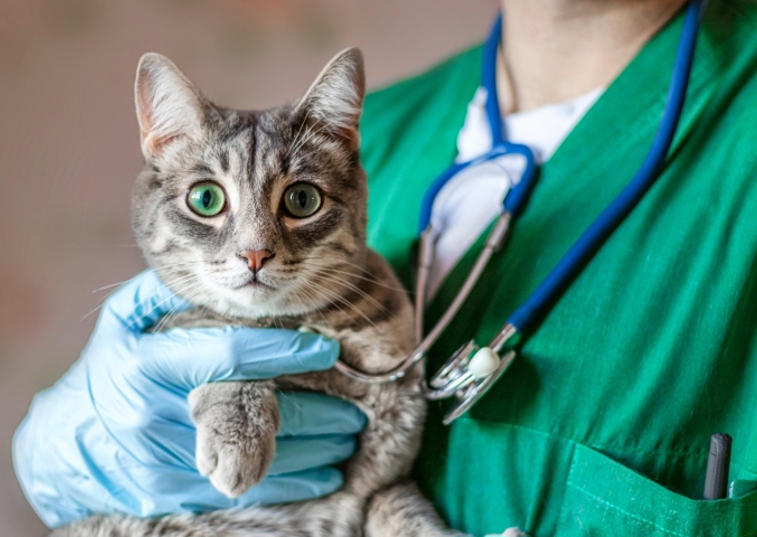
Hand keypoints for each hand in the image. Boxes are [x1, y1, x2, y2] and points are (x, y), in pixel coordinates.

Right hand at [12, 270, 365, 527]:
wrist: (66, 444)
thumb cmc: (107, 371)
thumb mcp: (123, 323)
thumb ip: (163, 293)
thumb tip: (211, 270)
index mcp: (150, 365)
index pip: (230, 355)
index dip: (283, 350)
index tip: (326, 349)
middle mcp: (159, 415)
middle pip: (257, 415)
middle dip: (317, 413)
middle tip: (355, 409)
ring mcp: (166, 462)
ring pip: (259, 460)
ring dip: (312, 452)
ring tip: (347, 439)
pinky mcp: (171, 495)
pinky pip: (242, 490)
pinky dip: (289, 484)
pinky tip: (322, 475)